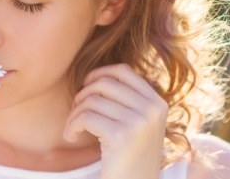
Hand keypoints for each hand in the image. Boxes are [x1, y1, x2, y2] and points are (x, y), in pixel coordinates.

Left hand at [63, 64, 167, 178]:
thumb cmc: (129, 158)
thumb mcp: (139, 125)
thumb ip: (128, 101)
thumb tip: (98, 75)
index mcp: (158, 103)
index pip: (124, 71)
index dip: (99, 73)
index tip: (86, 85)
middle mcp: (152, 110)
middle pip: (104, 83)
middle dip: (83, 95)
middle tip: (76, 111)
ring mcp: (139, 122)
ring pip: (92, 100)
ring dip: (75, 113)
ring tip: (73, 128)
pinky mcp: (121, 135)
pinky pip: (85, 117)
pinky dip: (72, 125)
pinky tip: (71, 136)